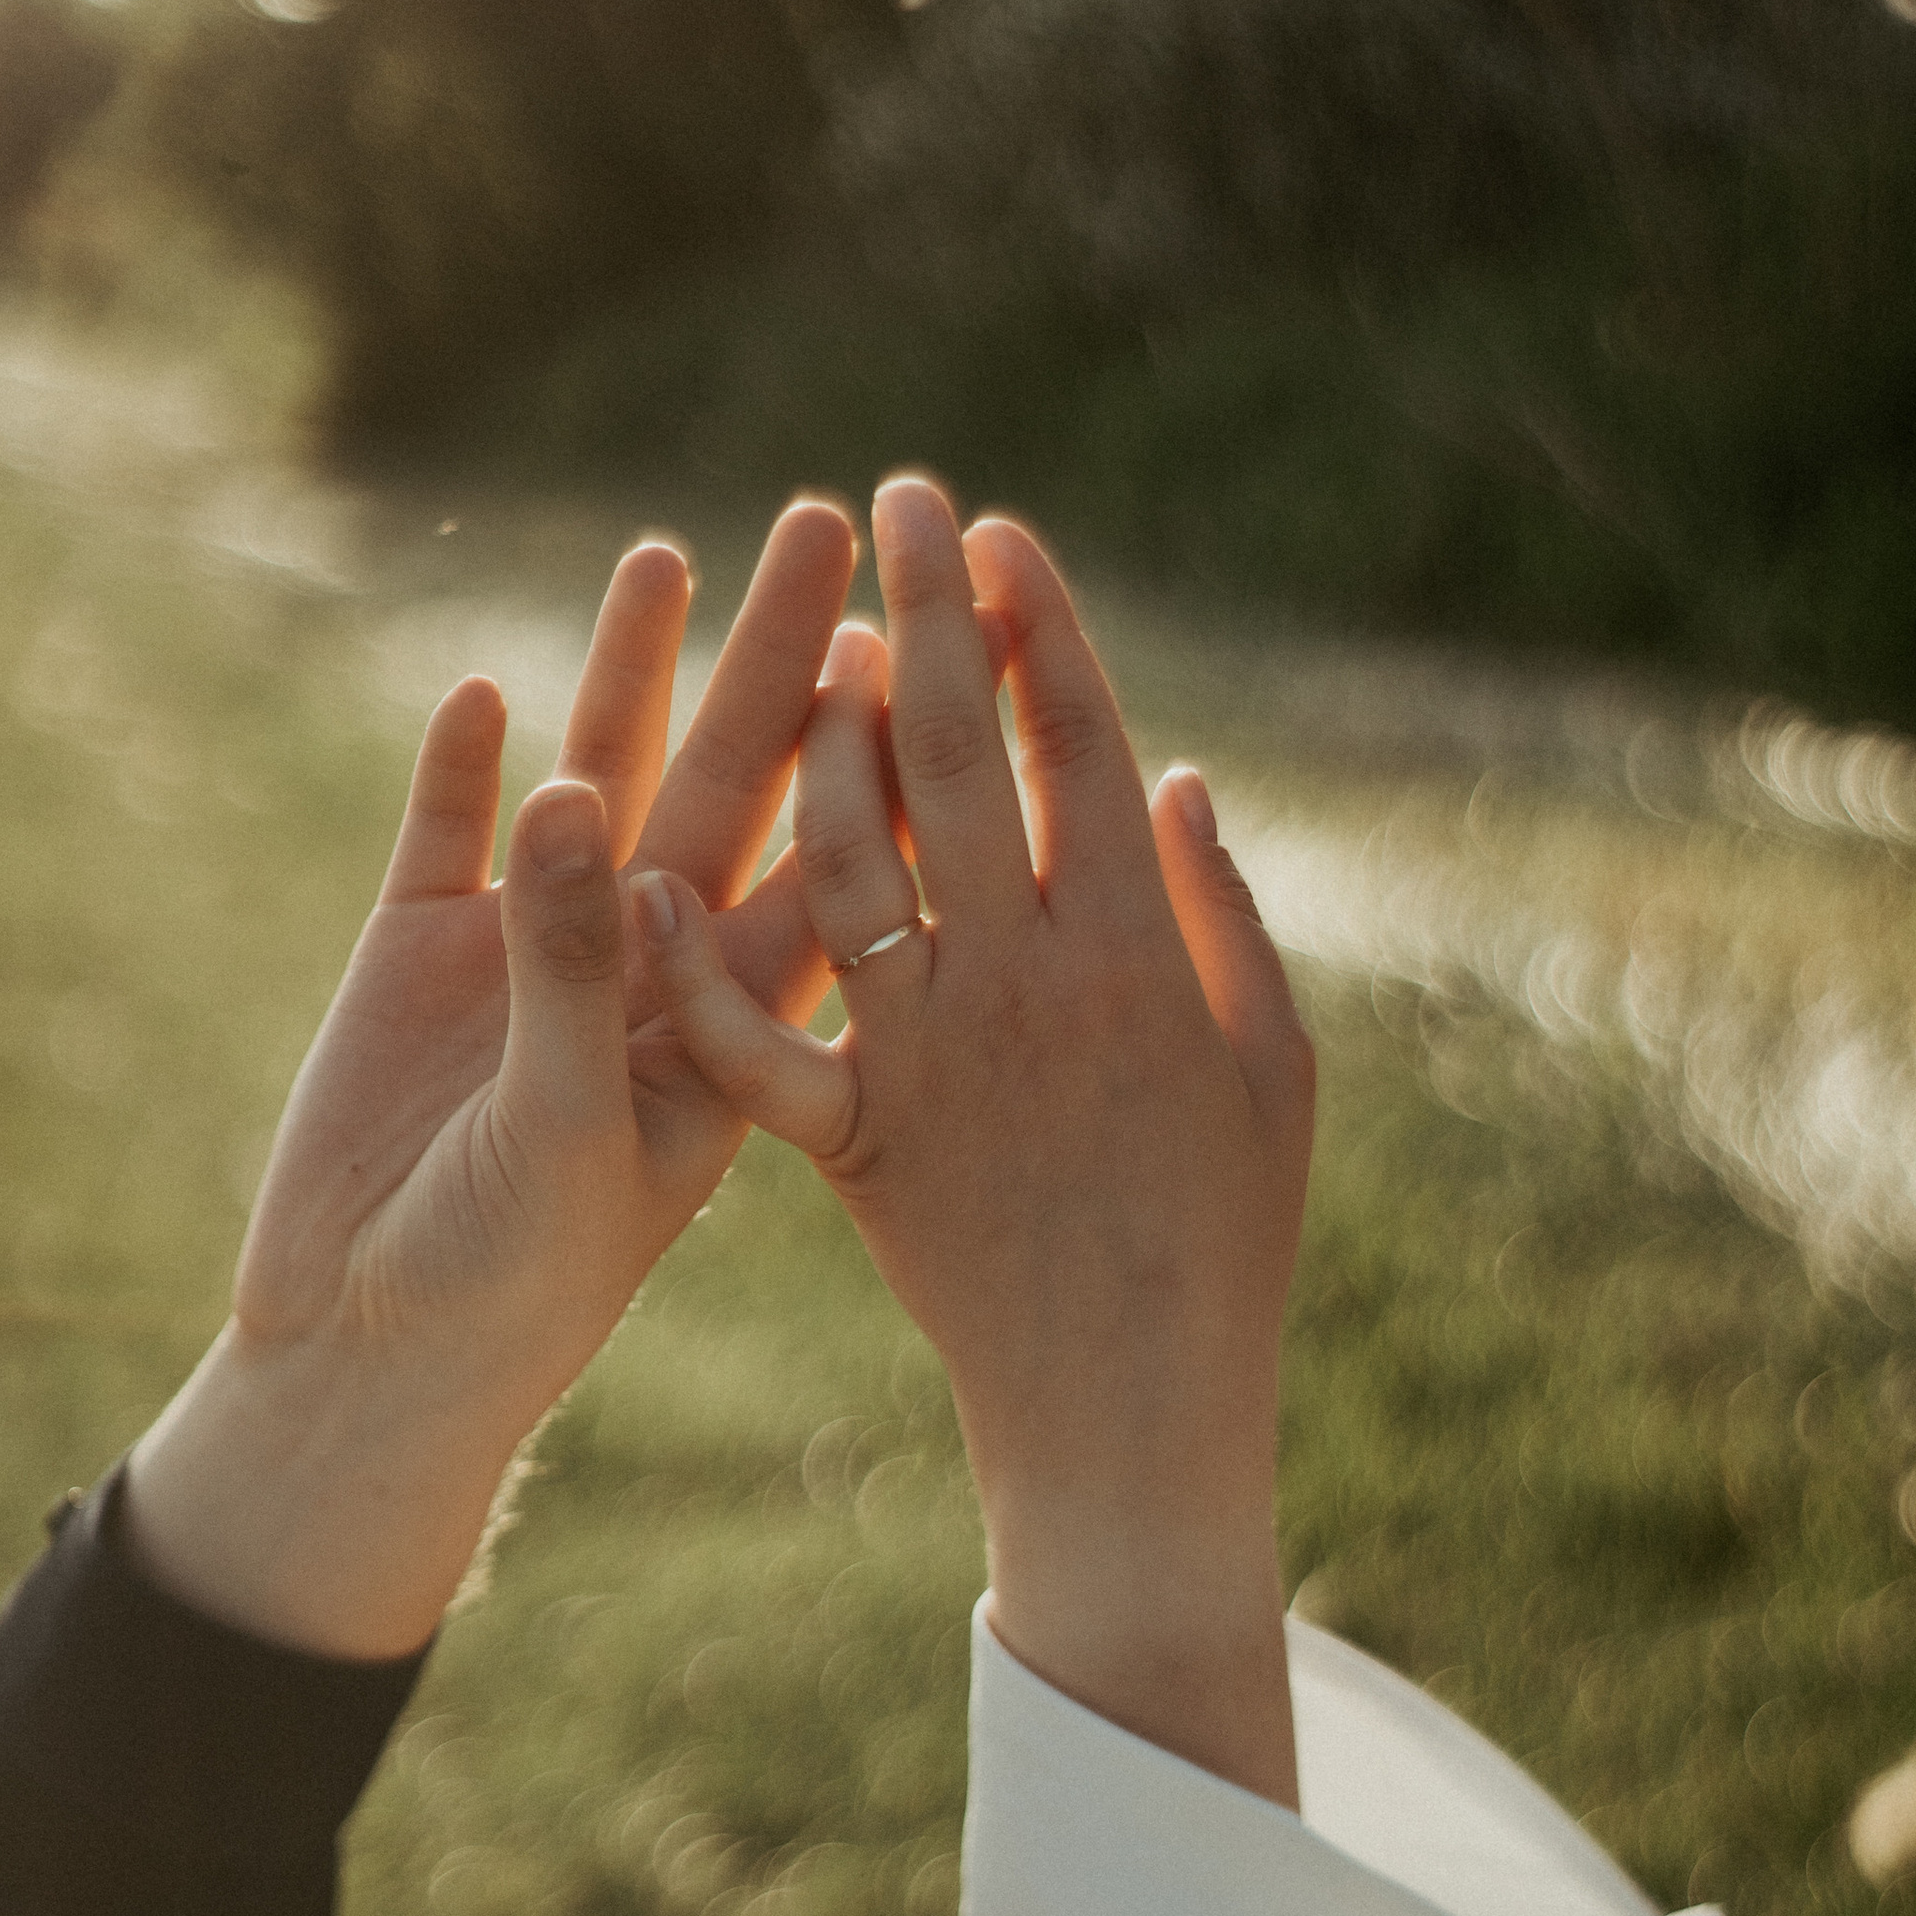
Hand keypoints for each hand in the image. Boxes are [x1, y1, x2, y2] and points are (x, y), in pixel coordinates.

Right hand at [124, 499, 856, 1656]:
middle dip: (772, 661)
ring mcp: (529, 952)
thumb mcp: (565, 1125)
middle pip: (729, 786)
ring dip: (625, 674)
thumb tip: (580, 796)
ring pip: (595, 782)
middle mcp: (646, 966)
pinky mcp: (414, 955)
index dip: (869, 750)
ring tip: (665, 553)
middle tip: (827, 524)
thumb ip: (577, 966)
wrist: (368, 1358)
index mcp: (732, 1023)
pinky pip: (443, 834)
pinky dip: (460, 766)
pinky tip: (478, 689)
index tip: (920, 627)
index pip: (828, 860)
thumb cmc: (512, 1279)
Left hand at [633, 477, 1312, 1801]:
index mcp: (1136, 954)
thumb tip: (1169, 774)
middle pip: (967, 765)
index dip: (1039, 626)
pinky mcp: (852, 1143)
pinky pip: (762, 1049)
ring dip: (823, 741)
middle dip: (928, 620)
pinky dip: (701, 967)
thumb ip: (1220, 917)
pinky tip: (642, 872)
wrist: (1132, 1412)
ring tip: (797, 639)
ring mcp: (931, 1057)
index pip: (1081, 746)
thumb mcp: (1273, 1069)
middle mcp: (1027, 982)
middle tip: (896, 503)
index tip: (1001, 527)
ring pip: (855, 864)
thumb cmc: (1225, 1236)